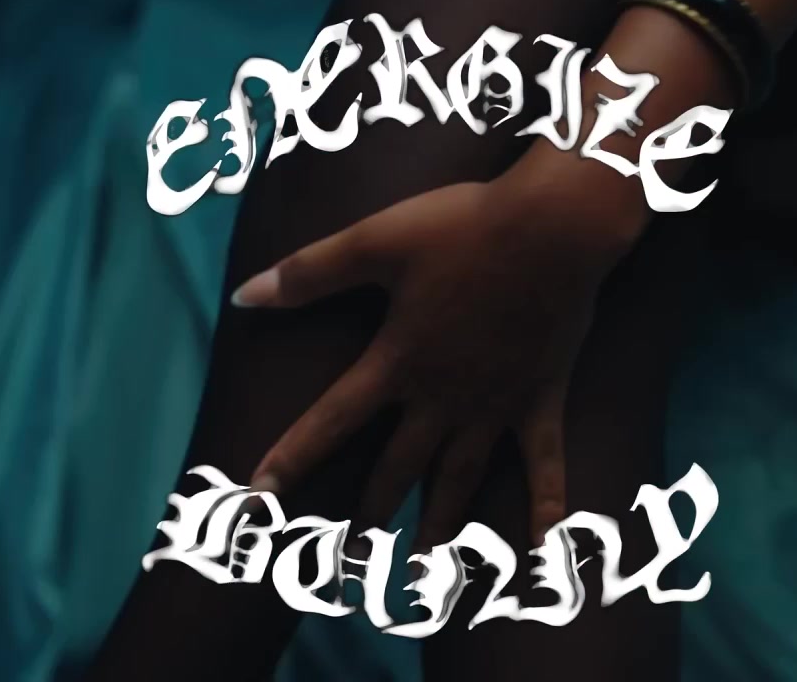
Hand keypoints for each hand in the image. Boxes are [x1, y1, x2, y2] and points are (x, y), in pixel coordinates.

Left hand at [233, 176, 641, 548]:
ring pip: (458, 480)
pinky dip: (545, 506)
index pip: (330, 422)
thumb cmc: (464, 227)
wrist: (553, 227)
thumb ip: (309, 273)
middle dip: (367, 512)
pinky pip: (544, 464)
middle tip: (346, 556)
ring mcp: (494, 405)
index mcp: (397, 362)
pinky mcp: (540, 399)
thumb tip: (244, 296)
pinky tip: (545, 547)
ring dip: (437, 526)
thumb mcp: (376, 241)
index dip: (291, 460)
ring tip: (420, 569)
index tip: (259, 501)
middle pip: (396, 468)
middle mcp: (441, 398)